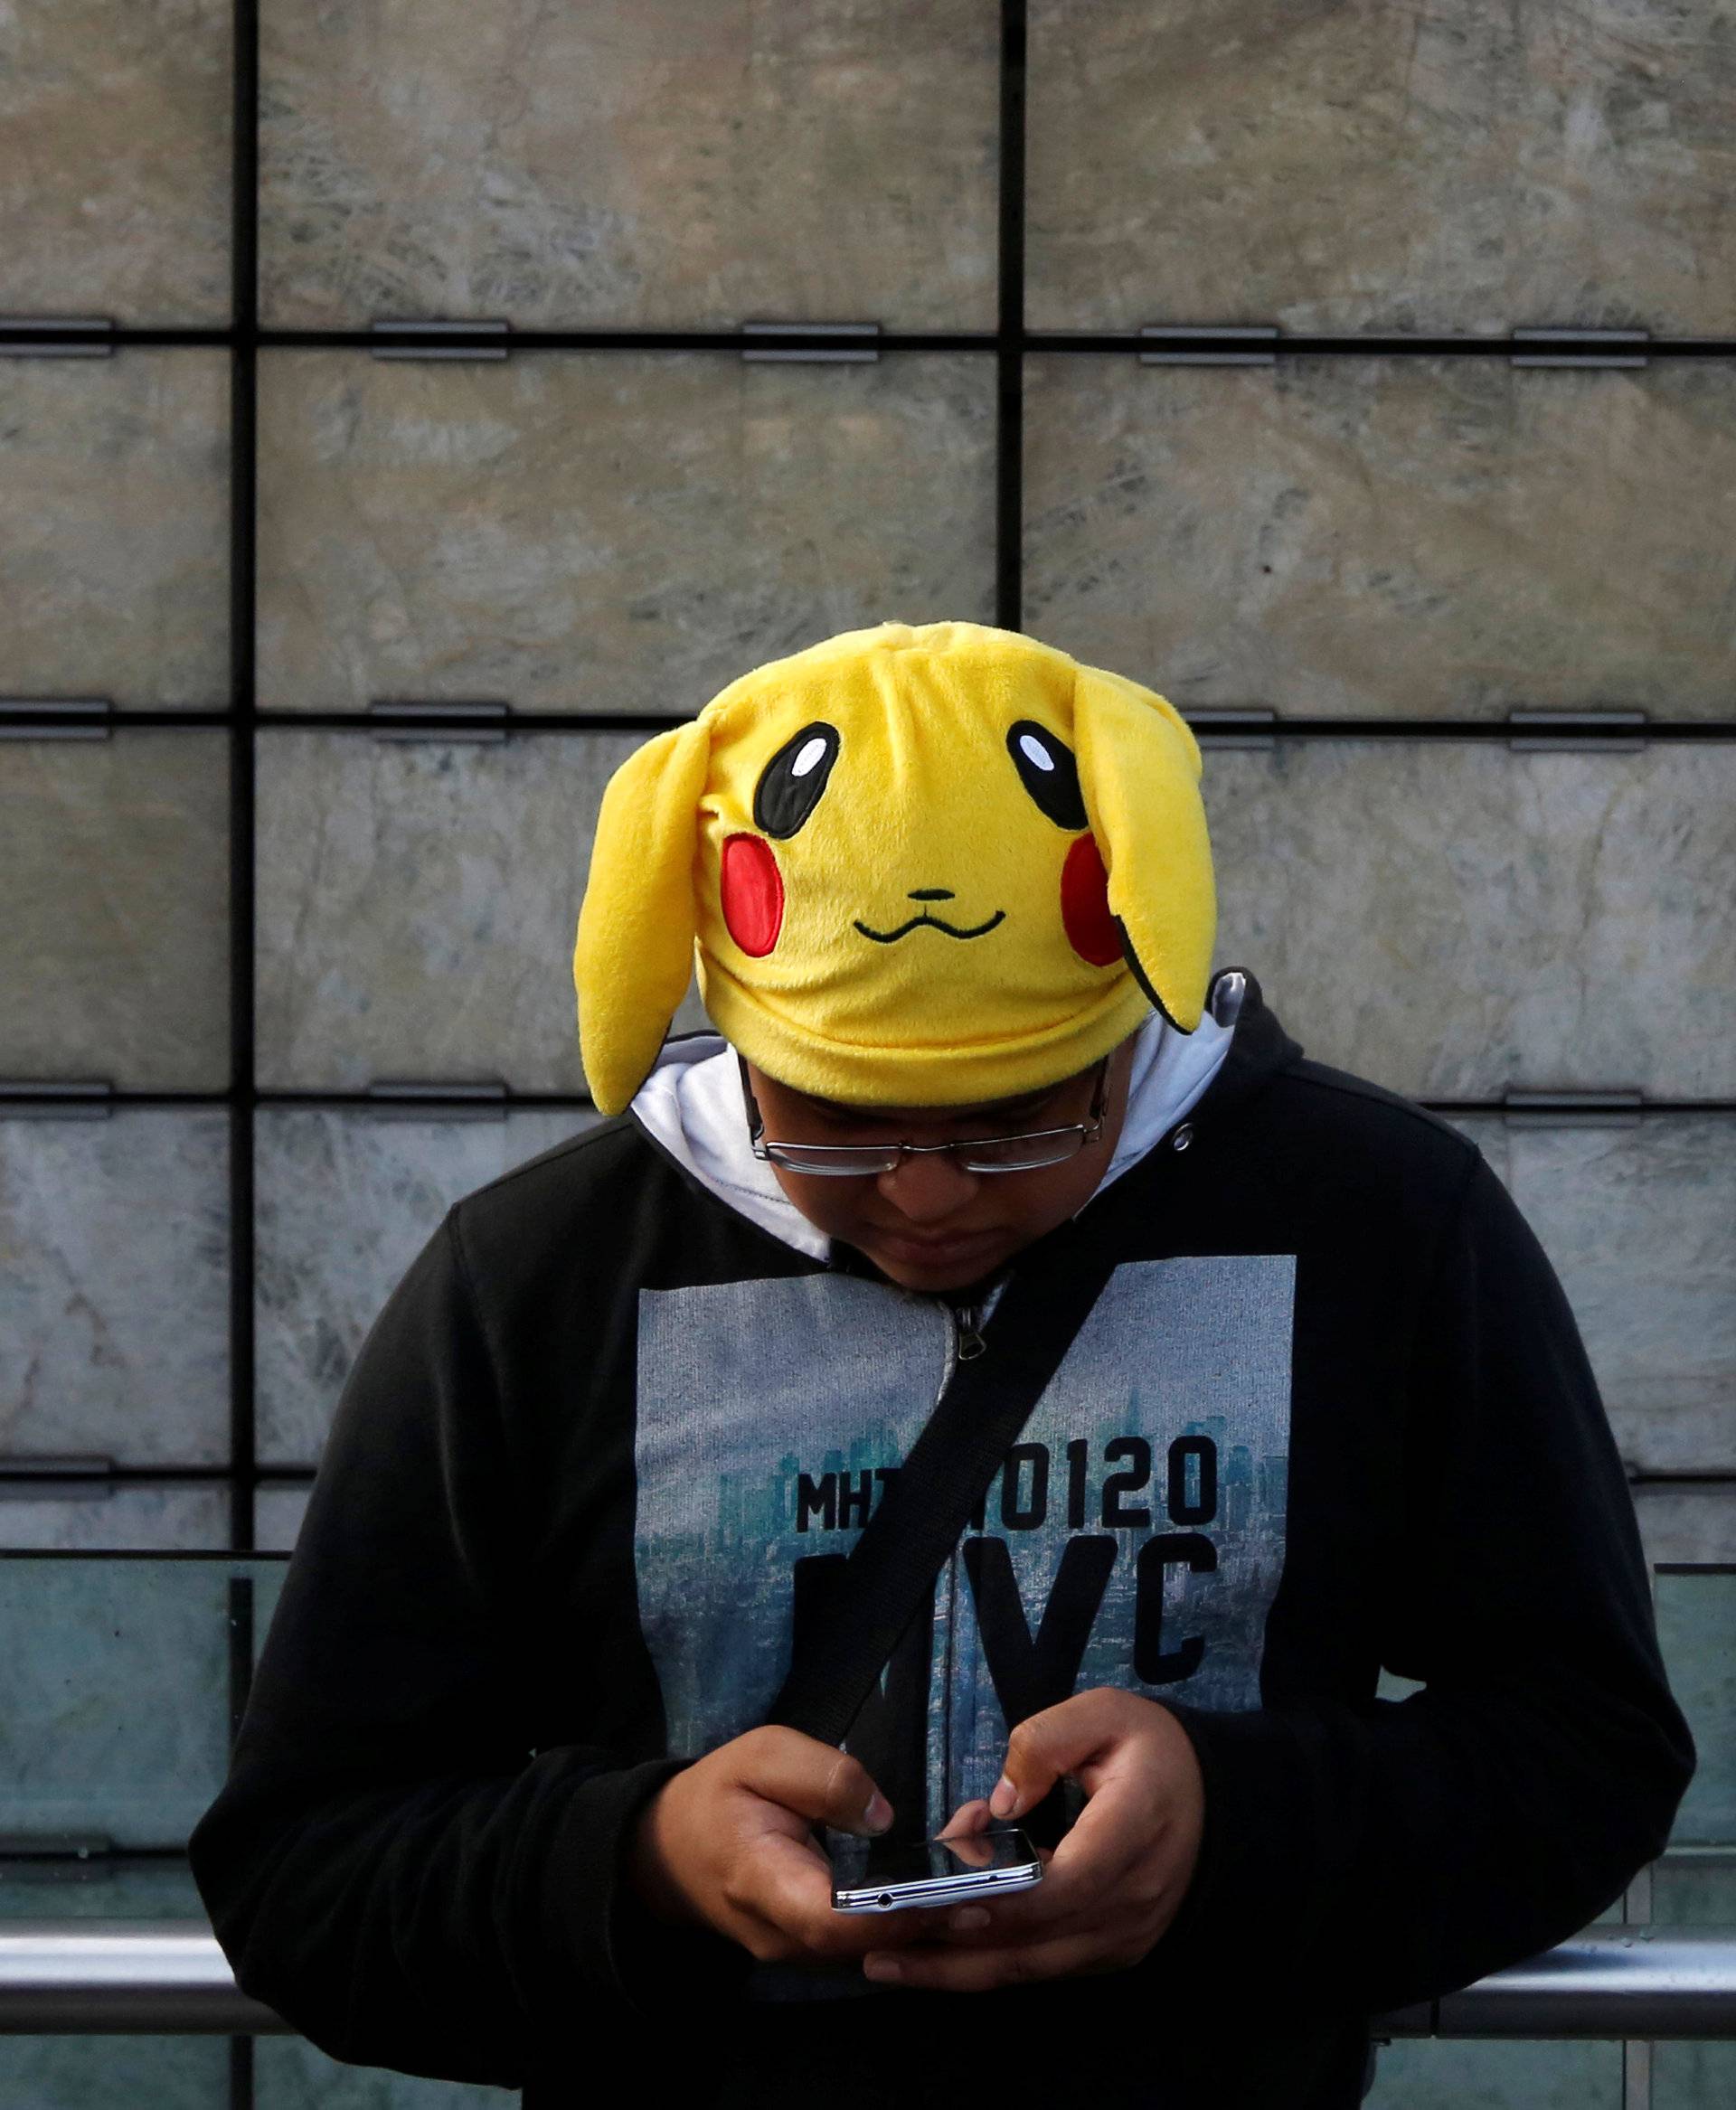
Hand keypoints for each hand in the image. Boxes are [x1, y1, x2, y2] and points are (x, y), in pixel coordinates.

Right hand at [626, 1726, 965, 1969]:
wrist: (669, 1851)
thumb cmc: (718, 1795)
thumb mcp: (760, 1754)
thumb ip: (820, 1776)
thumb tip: (883, 1814)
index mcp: (763, 1883)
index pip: (833, 1919)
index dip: (895, 1913)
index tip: (955, 1891)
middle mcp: (786, 1935)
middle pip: (868, 1943)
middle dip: (937, 1916)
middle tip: (1003, 1882)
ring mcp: (802, 1950)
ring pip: (876, 1949)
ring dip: (934, 1919)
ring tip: (995, 1877)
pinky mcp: (818, 1946)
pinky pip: (870, 1941)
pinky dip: (914, 1917)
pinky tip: (958, 1884)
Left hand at [860, 1687, 1204, 1992]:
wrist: (1210, 1799)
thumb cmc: (1151, 1750)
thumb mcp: (1104, 1713)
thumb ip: (1045, 1744)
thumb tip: (998, 1802)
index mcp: (1133, 1830)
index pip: (1066, 1885)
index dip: (1001, 1902)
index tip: (940, 1903)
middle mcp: (1132, 1899)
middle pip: (1036, 1942)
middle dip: (953, 1949)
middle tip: (879, 1946)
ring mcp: (1124, 1935)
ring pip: (1033, 1967)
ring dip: (959, 1970)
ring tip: (888, 1963)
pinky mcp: (1111, 1950)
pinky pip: (1044, 1966)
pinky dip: (988, 1962)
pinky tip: (934, 1954)